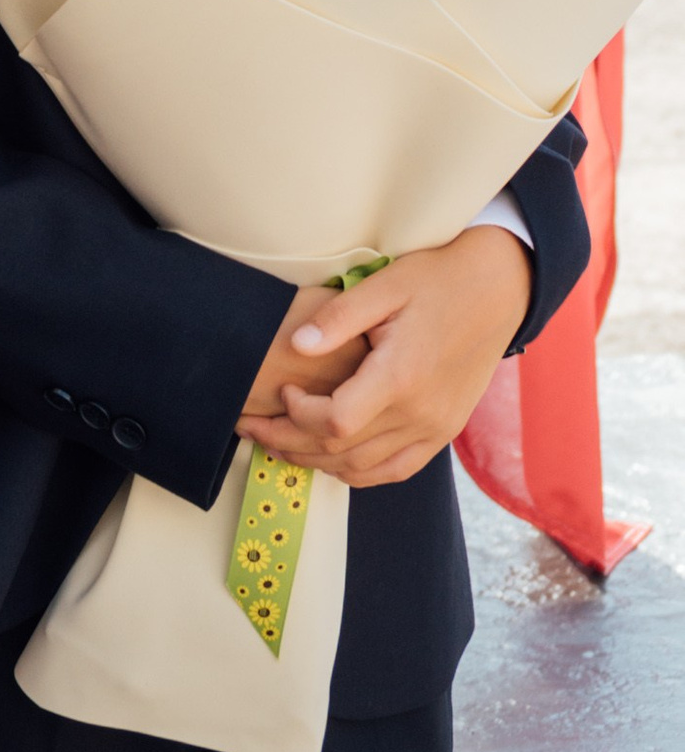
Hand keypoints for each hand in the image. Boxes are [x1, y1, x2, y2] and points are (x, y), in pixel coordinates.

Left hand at [245, 228, 532, 488]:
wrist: (498, 290)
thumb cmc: (438, 280)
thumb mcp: (384, 285)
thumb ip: (338, 318)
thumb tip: (296, 345)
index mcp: (401, 377)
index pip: (336, 421)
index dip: (299, 415)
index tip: (282, 391)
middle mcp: (420, 414)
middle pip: (343, 451)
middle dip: (291, 443)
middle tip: (253, 428)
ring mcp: (435, 428)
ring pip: (366, 468)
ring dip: (318, 462)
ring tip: (280, 445)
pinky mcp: (444, 432)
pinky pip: (396, 470)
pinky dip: (359, 472)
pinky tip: (332, 459)